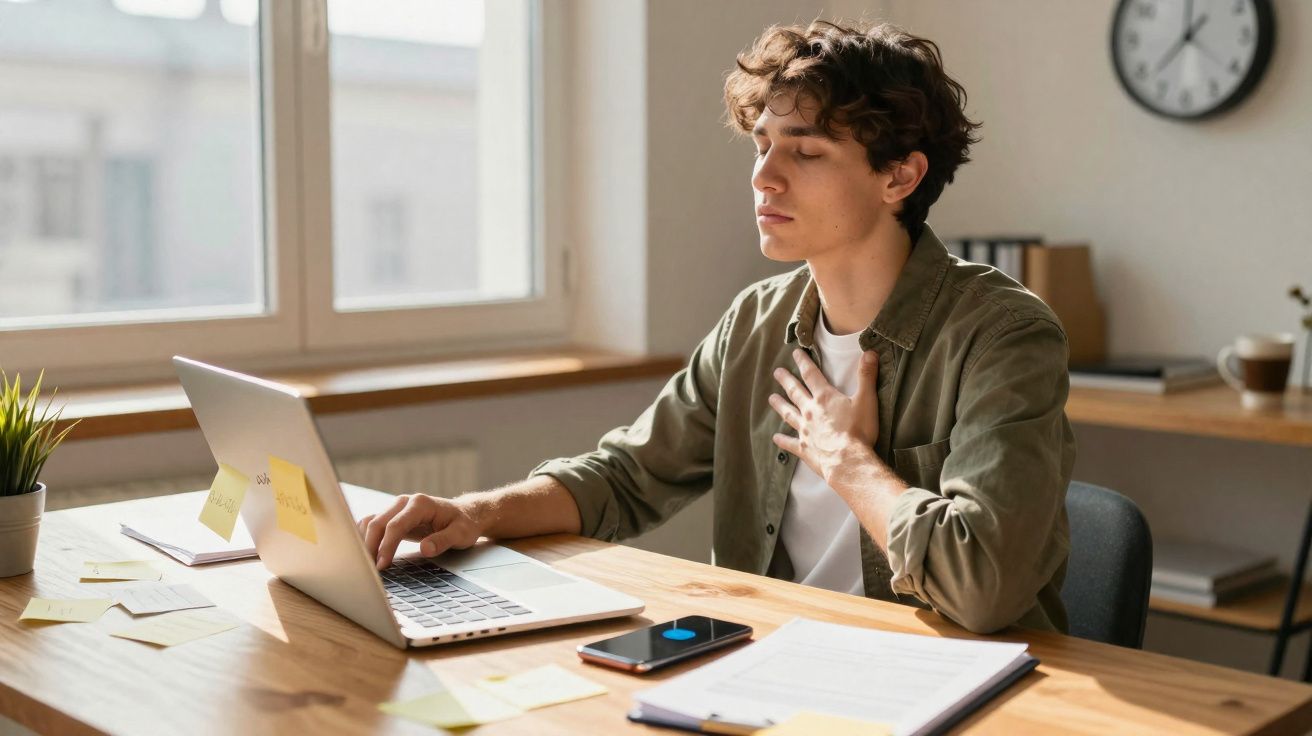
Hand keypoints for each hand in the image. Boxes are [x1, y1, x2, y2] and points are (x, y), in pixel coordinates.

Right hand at [357, 493, 483, 569]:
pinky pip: (372, 524)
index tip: (381, 565)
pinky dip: (365, 538)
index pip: (395, 525)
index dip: (386, 546)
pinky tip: (364, 554)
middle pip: (377, 523)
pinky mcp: (393, 516)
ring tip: (363, 565)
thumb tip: (426, 549)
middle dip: (370, 547)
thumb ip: (443, 540)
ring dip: (364, 542)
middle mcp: (404, 502)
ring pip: (370, 522)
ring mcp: (396, 508)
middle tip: (368, 570)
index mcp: (420, 504)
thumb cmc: (463, 524)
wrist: (465, 514)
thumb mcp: (461, 534)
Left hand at [769, 348, 878, 482]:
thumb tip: (870, 352)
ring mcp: (805, 430)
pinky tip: (775, 437)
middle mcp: (811, 412)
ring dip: (780, 405)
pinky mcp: (804, 448)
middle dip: (786, 380)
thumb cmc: (859, 431)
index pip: (811, 375)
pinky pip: (790, 443)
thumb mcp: (867, 400)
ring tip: (771, 398)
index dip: (803, 362)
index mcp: (825, 398)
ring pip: (788, 414)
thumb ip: (867, 376)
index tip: (795, 353)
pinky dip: (783, 440)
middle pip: (795, 392)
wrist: (848, 461)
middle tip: (777, 372)